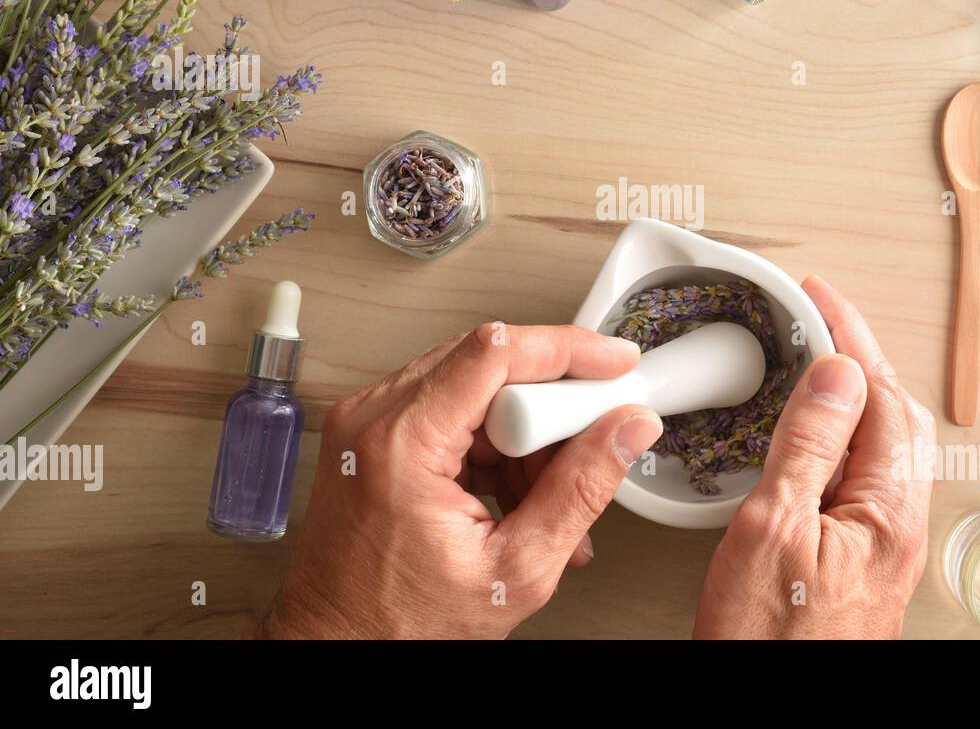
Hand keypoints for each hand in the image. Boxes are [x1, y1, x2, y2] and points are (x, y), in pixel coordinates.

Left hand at [259, 323, 662, 638]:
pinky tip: (518, 498)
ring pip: (477, 389)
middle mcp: (375, 419)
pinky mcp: (376, 435)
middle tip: (590, 446)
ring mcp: (370, 424)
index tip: (614, 363)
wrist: (337, 645)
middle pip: (490, 366)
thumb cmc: (399, 625)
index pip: (495, 353)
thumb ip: (580, 491)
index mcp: (401, 444)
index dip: (567, 349)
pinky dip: (497, 447)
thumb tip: (627, 430)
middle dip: (551, 407)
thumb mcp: (515, 570)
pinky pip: (454, 412)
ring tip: (544, 501)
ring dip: (527, 435)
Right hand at [693, 275, 935, 638]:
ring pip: (881, 444)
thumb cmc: (770, 645)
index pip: (880, 394)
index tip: (819, 297)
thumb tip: (835, 373)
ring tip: (815, 361)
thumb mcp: (775, 530)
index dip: (850, 334)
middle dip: (859, 355)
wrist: (774, 705)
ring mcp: (881, 541)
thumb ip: (809, 447)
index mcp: (887, 510)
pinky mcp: (859, 557)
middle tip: (818, 319)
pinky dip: (839, 434)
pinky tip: (812, 434)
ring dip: (853, 393)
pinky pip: (861, 474)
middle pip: (895, 413)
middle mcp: (897, 523)